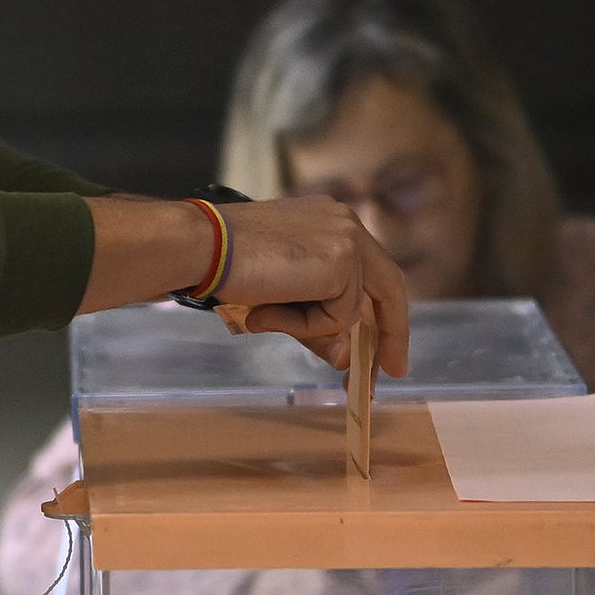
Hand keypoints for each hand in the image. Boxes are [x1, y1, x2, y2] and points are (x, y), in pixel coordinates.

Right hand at [205, 195, 411, 377]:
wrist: (203, 246)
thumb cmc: (230, 267)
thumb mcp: (283, 298)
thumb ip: (317, 324)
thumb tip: (345, 359)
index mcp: (333, 222)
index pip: (374, 271)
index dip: (385, 312)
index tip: (387, 348)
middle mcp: (347, 224)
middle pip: (388, 287)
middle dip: (391, 335)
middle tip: (390, 372)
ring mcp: (348, 240)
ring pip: (349, 310)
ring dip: (308, 325)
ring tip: (264, 311)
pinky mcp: (344, 260)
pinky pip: (336, 317)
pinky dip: (303, 324)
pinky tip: (269, 305)